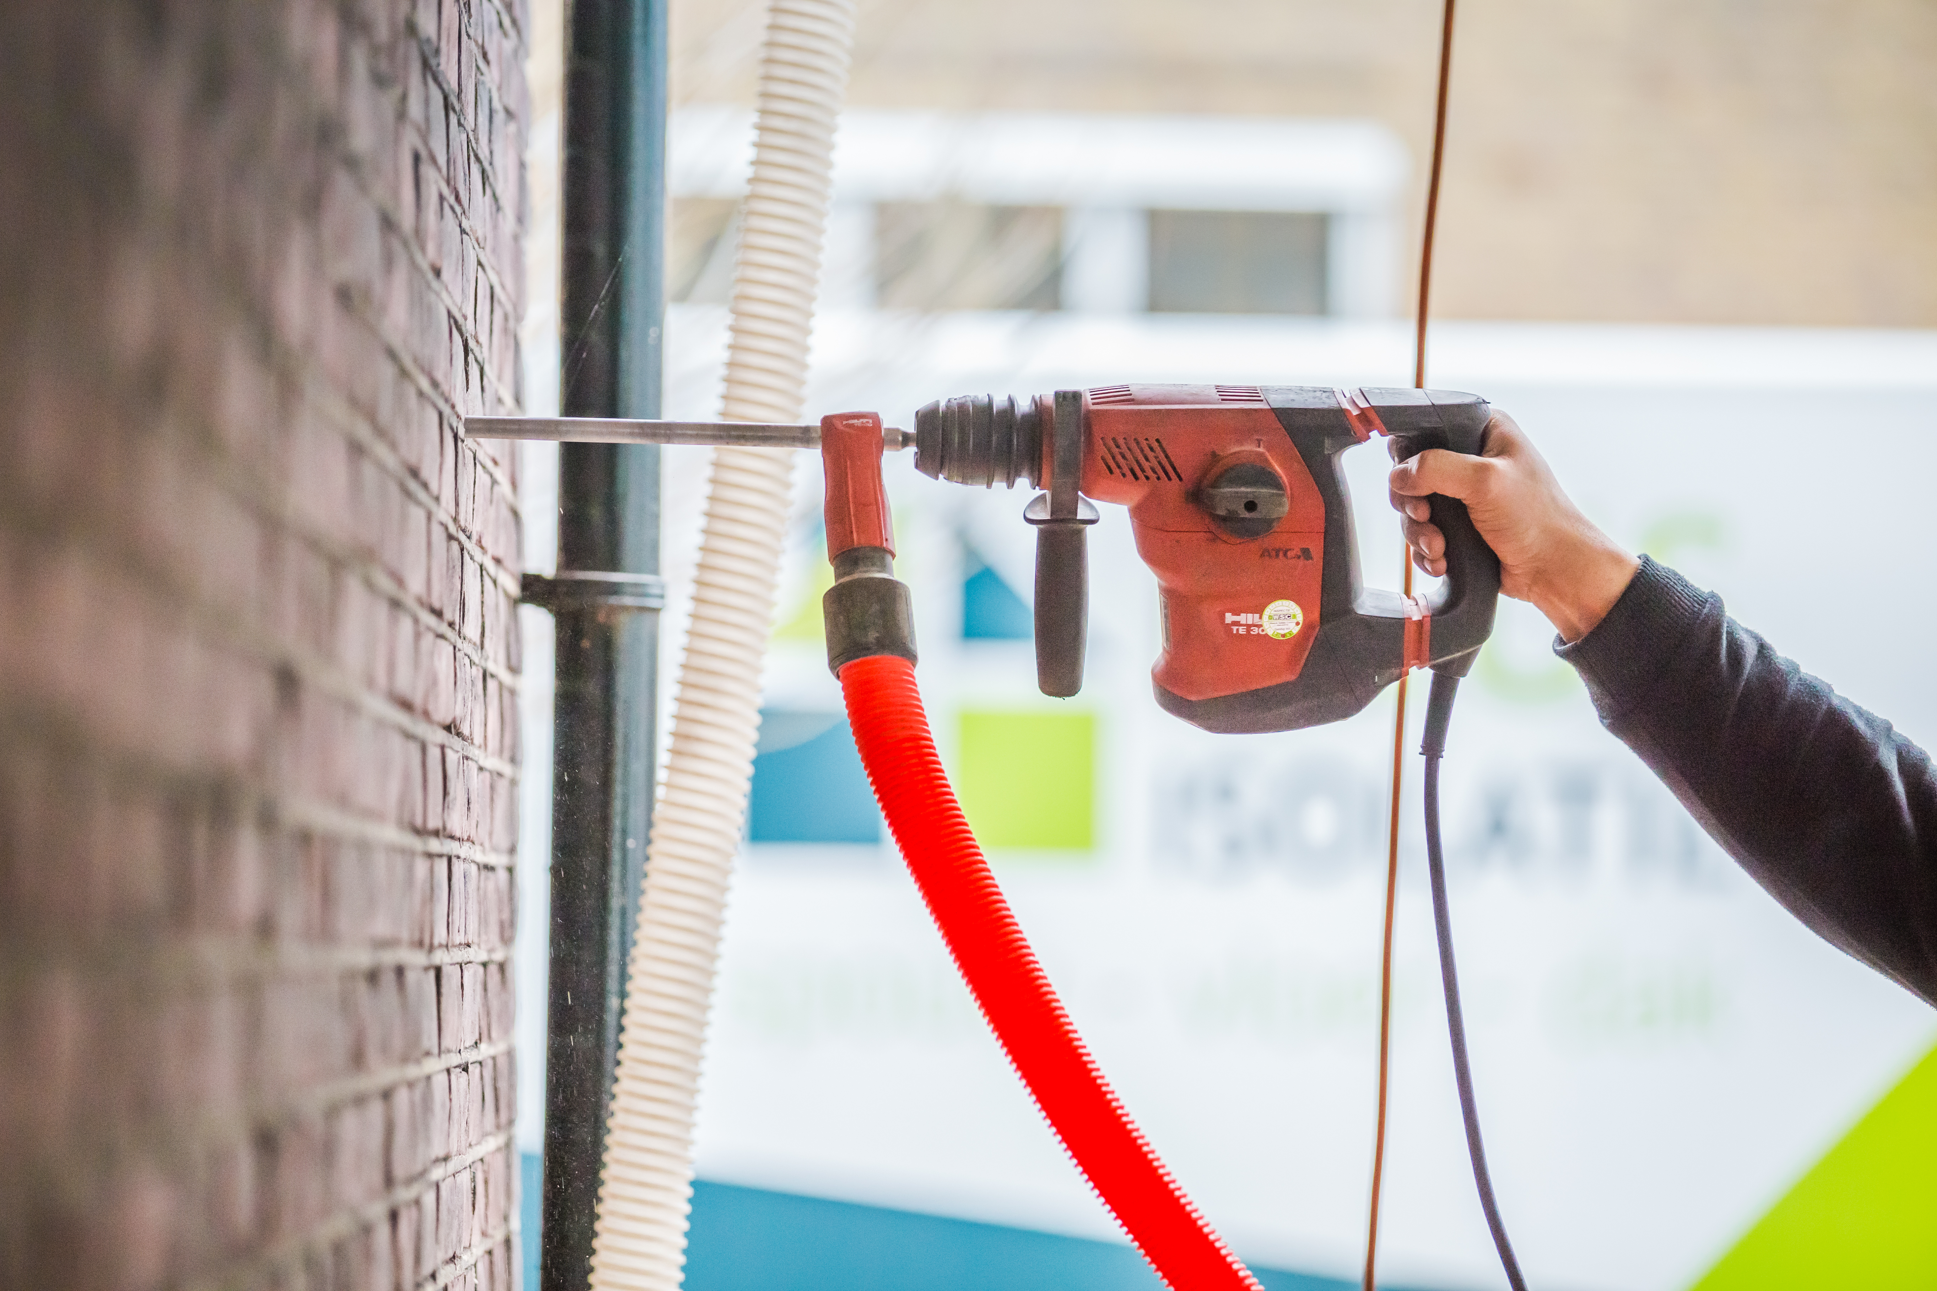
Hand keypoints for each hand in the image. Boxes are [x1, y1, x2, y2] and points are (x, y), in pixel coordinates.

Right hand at [1387, 411, 1639, 642]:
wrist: (1555, 570)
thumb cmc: (1536, 518)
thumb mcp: (1485, 480)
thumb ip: (1435, 468)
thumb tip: (1398, 477)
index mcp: (1483, 433)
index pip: (1428, 428)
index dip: (1411, 454)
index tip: (1414, 480)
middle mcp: (1471, 460)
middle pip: (1412, 473)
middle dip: (1413, 502)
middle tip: (1425, 516)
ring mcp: (1464, 496)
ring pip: (1415, 508)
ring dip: (1420, 532)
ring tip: (1439, 548)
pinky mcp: (1460, 528)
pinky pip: (1424, 534)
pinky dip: (1427, 551)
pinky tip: (1442, 560)